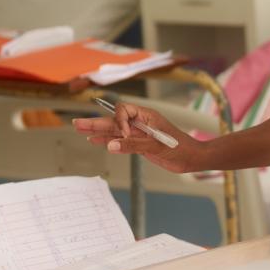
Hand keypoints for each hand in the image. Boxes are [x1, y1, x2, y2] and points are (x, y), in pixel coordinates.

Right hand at [73, 103, 197, 173]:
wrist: (192, 159)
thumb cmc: (181, 148)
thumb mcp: (157, 146)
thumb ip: (133, 145)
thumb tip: (110, 145)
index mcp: (146, 116)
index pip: (123, 110)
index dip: (118, 121)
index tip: (124, 136)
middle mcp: (140, 123)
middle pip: (114, 120)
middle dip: (96, 121)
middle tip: (77, 123)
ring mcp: (139, 133)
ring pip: (115, 130)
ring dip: (98, 130)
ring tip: (80, 130)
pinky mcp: (140, 144)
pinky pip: (120, 140)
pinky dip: (108, 140)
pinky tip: (95, 140)